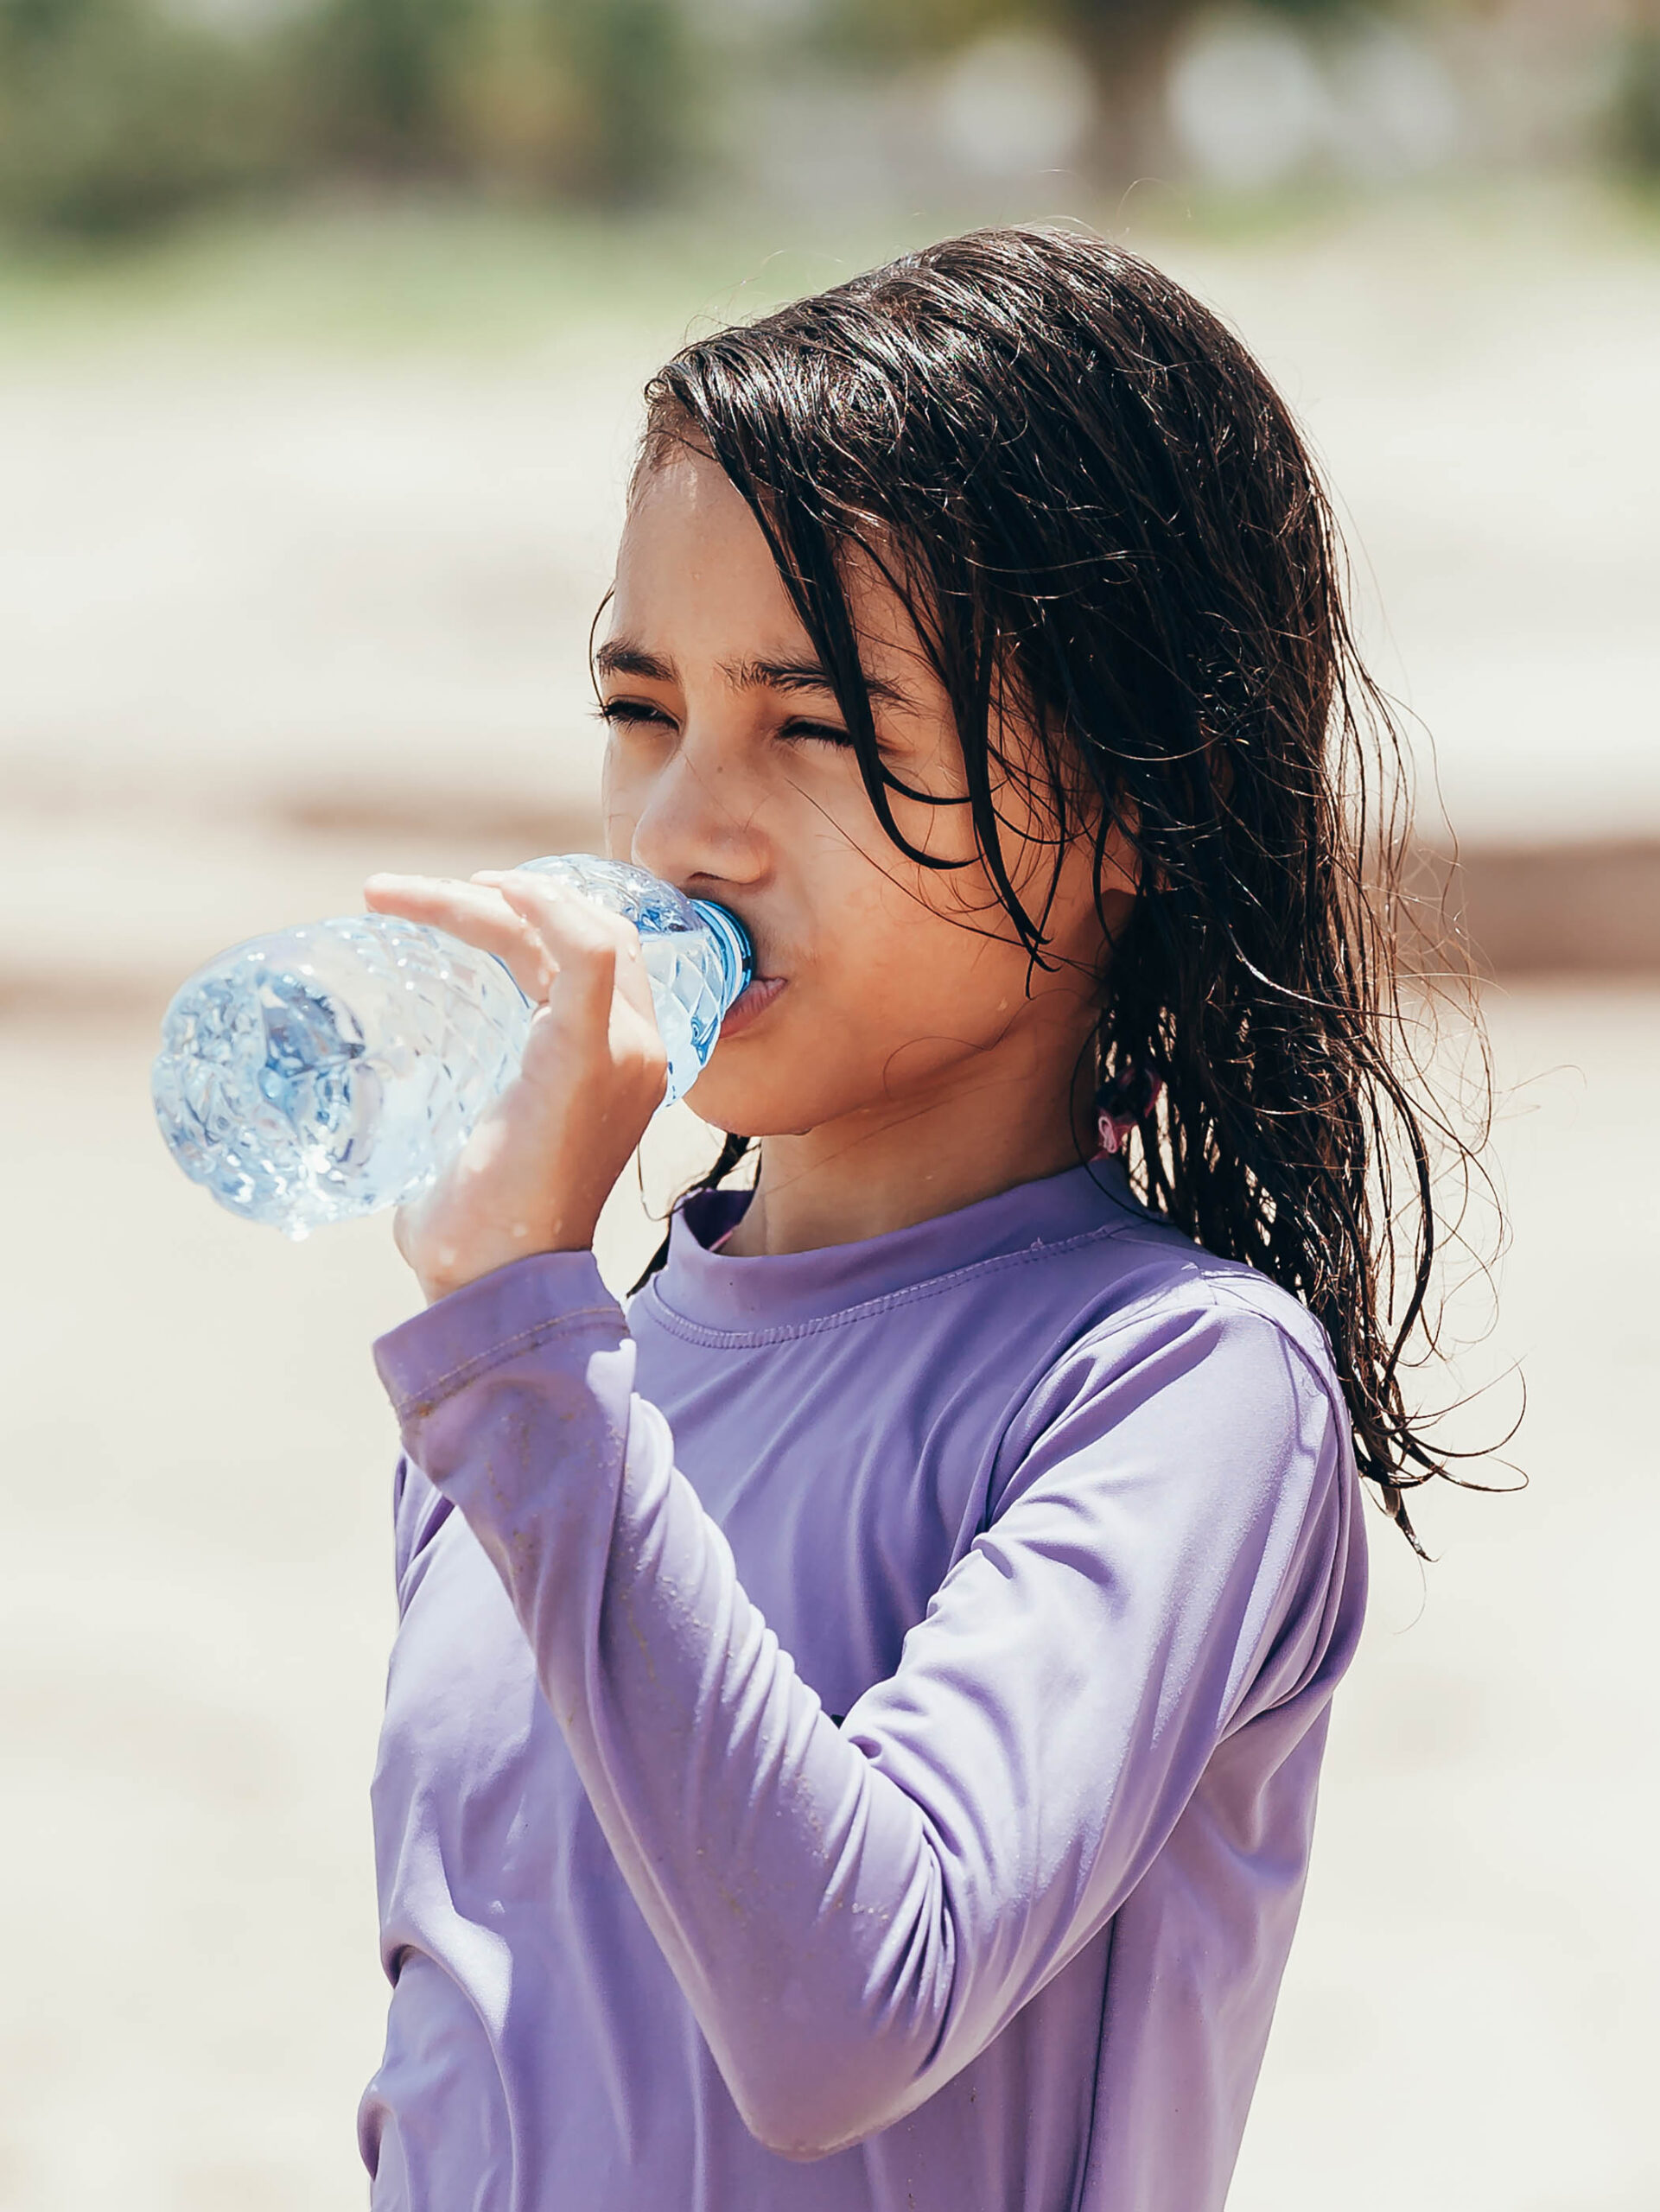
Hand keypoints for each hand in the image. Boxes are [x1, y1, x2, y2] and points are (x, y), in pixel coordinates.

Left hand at [363, 868, 667, 1302]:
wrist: (495, 1284)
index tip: (452, 904)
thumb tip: (386, 1085)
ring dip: (486, 897)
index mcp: (622, 1065)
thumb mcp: (480, 1138)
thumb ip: (466, 1098)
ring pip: (575, 929)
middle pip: (584, 931)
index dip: (532, 914)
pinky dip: (536, 906)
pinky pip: (586, 950)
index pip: (593, 955)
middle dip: (499, 897)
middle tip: (406, 896)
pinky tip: (479, 891)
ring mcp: (626, 1051)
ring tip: (398, 894)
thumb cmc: (480, 1230)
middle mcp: (641, 1050)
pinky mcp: (589, 1055)